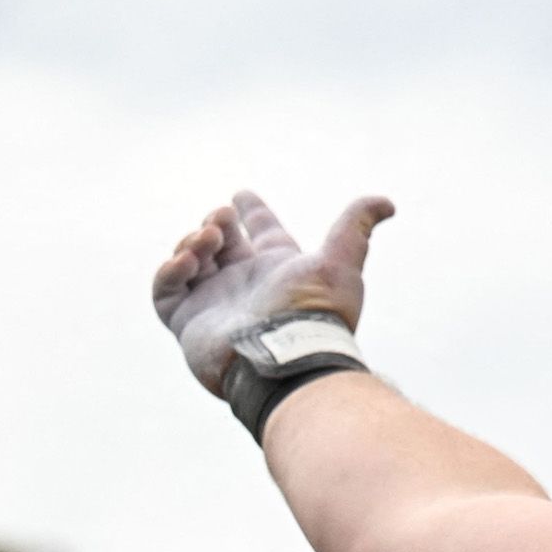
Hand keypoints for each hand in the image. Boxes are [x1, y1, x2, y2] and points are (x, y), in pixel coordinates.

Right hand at [150, 190, 393, 396]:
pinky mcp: (187, 322)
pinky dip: (169, 272)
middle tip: (221, 220)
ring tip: (208, 240)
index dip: (252, 211)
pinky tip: (187, 261)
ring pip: (191, 261)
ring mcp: (213, 303)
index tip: (241, 194)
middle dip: (216, 223)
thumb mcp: (340, 261)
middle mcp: (244, 284)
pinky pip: (164, 291)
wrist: (284, 357)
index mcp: (277, 268)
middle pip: (221, 243)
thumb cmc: (314, 311)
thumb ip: (356, 225)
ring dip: (193, 242)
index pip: (262, 231)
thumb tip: (387, 202)